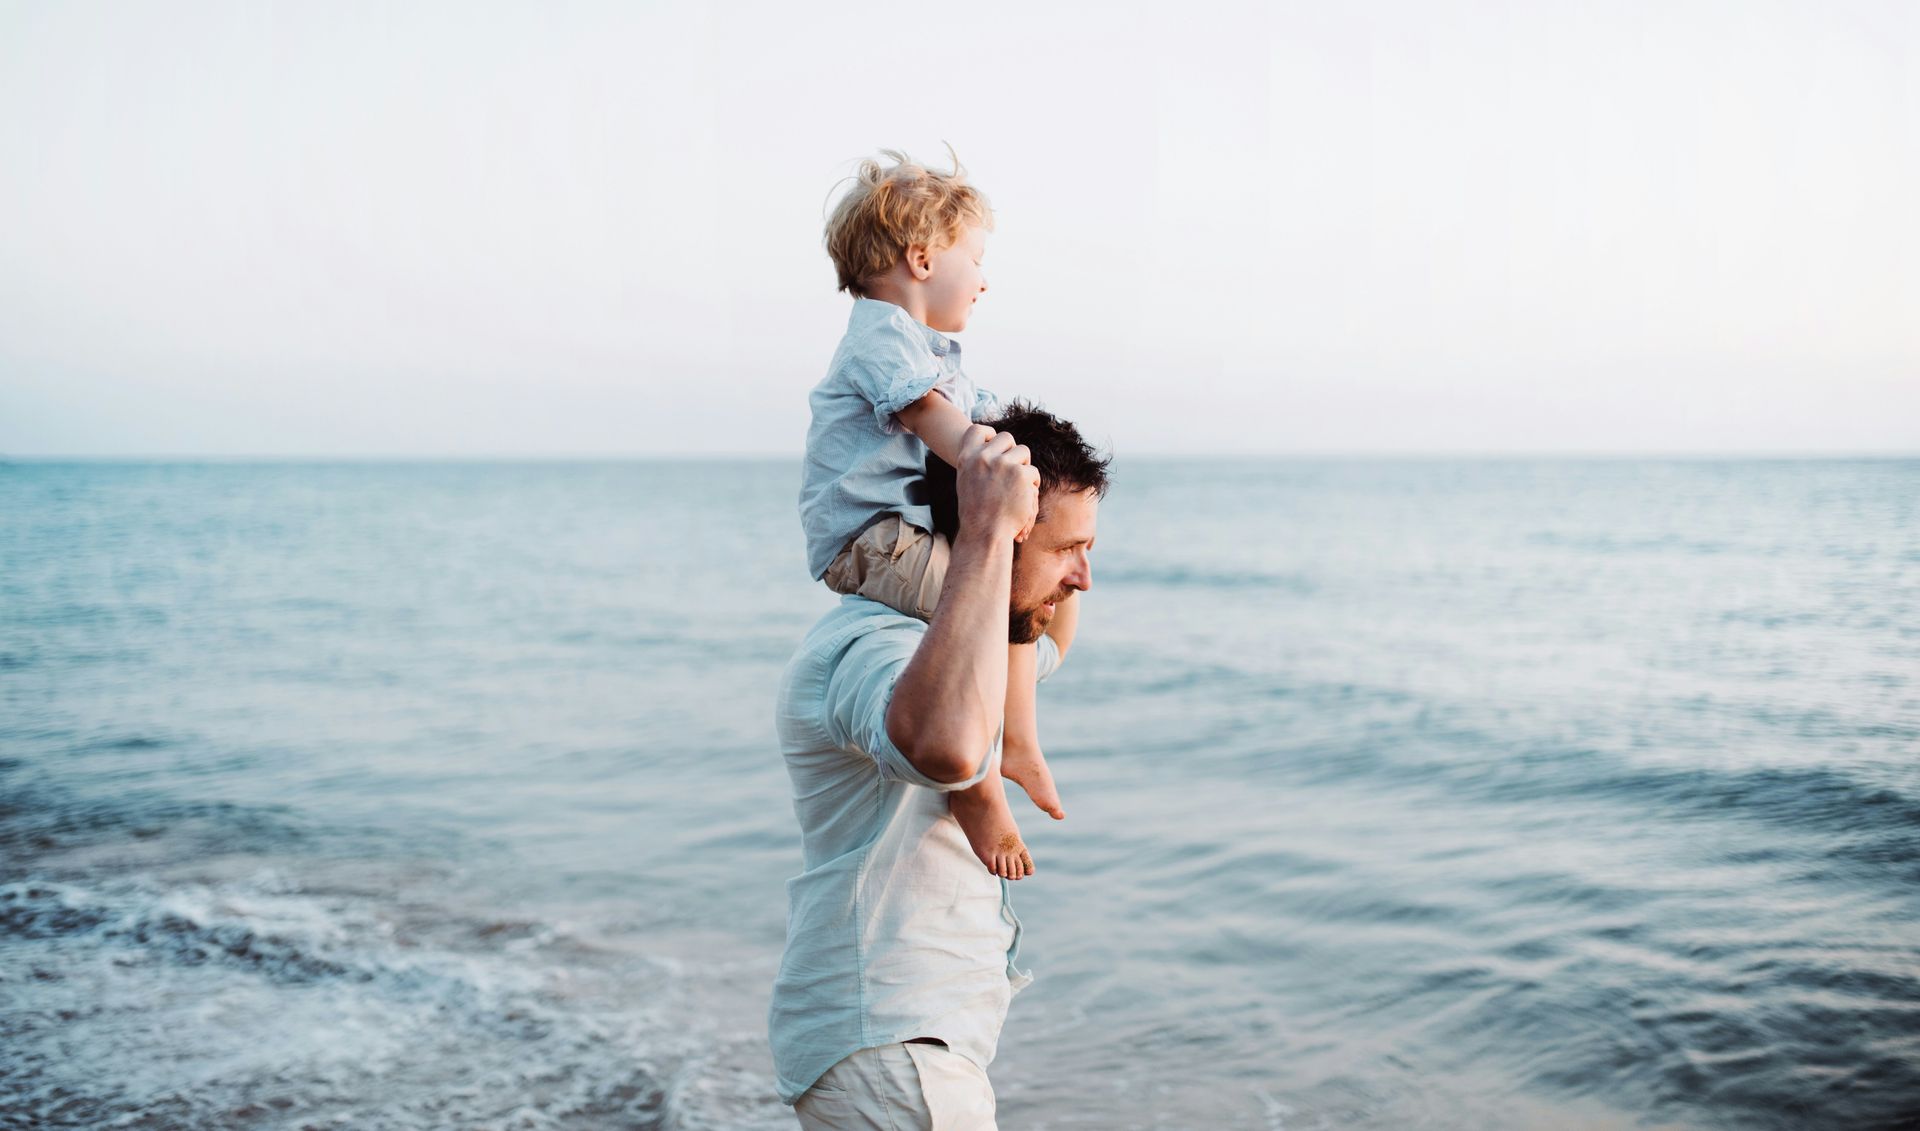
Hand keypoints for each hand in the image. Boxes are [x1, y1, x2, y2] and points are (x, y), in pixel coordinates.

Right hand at [956, 425, 1038, 543]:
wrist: (985, 535)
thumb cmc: (976, 514)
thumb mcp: (967, 482)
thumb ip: (977, 463)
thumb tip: (991, 442)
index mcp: (966, 458)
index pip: (977, 430)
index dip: (989, 434)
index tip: (993, 444)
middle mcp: (983, 457)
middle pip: (1006, 437)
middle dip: (1013, 451)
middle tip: (1012, 468)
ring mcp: (1003, 464)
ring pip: (1023, 452)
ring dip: (1024, 467)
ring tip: (1016, 486)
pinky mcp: (1021, 474)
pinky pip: (1033, 472)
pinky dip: (1032, 485)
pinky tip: (1023, 498)